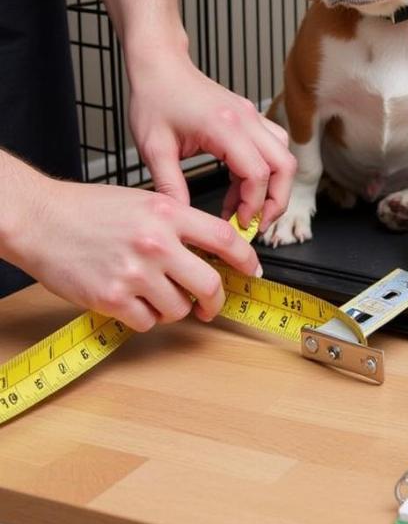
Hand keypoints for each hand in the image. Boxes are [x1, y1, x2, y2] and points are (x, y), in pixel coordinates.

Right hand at [12, 178, 261, 330]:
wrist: (41, 220)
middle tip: (210, 305)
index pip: (225, 240)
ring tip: (155, 293)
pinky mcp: (112, 298)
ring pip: (178, 308)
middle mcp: (157, 243)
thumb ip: (180, 224)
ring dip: (174, 308)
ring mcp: (135, 273)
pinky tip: (132, 300)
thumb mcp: (146, 202)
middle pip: (209, 284)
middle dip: (215, 301)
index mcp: (169, 214)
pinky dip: (145, 317)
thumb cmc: (91, 209)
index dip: (246, 259)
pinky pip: (147, 321)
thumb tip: (213, 252)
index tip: (251, 270)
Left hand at [128, 54, 295, 230]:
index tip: (238, 223)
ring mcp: (252, 117)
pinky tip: (240, 184)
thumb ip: (170, 185)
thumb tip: (185, 218)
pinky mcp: (250, 118)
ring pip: (284, 156)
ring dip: (275, 185)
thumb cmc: (155, 99)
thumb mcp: (154, 148)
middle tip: (256, 223)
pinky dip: (266, 170)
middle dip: (276, 200)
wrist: (160, 66)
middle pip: (284, 166)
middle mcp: (246, 120)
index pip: (257, 173)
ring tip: (248, 207)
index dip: (253, 204)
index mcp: (224, 127)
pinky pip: (273, 146)